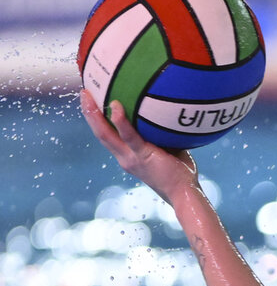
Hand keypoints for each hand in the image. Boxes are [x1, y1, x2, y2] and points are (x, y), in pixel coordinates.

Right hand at [79, 90, 198, 203]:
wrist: (184, 192)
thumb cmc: (180, 171)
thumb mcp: (166, 148)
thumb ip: (160, 134)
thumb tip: (167, 110)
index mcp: (128, 155)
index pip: (109, 135)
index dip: (99, 120)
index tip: (93, 101)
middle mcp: (125, 157)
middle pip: (100, 133)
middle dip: (89, 113)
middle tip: (84, 92)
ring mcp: (132, 158)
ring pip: (105, 134)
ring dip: (94, 114)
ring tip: (88, 95)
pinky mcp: (143, 156)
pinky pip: (129, 136)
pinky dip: (120, 121)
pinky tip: (116, 106)